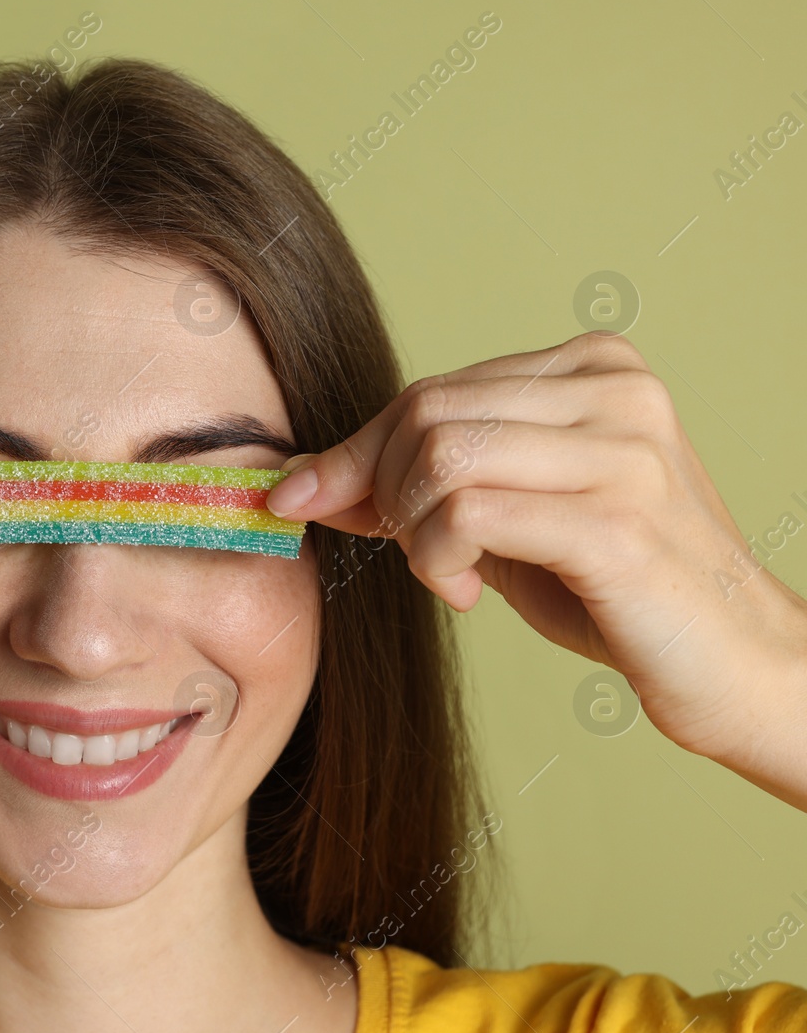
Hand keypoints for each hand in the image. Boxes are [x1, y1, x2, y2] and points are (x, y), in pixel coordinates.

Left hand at [263, 330, 806, 781]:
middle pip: (425, 415)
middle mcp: (616, 392)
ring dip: (414, 532)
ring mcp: (623, 453)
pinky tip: (469, 593)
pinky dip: (439, 558)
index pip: (431, 392)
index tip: (304, 497)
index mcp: (594, 368)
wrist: (735, 664)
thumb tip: (298, 479)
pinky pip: (469, 513)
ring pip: (439, 458)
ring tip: (450, 574)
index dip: (355, 452)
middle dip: (381, 492)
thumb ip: (414, 487)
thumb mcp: (501, 521)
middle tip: (413, 552)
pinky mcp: (617, 523)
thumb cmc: (614, 591)